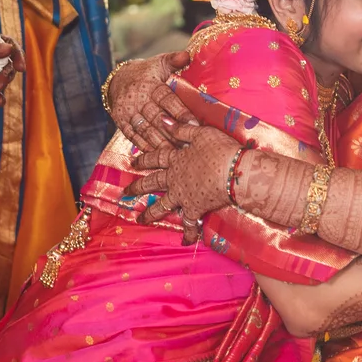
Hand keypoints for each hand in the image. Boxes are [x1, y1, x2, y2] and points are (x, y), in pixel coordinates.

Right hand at [108, 52, 195, 150]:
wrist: (118, 79)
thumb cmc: (147, 72)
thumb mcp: (159, 62)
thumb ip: (174, 60)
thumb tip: (188, 55)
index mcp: (149, 84)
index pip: (166, 99)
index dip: (180, 111)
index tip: (194, 123)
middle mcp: (137, 98)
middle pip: (156, 118)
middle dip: (172, 132)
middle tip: (188, 144)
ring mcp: (127, 112)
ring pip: (145, 130)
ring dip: (160, 143)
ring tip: (176, 154)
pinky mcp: (121, 122)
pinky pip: (133, 137)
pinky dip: (145, 147)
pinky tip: (157, 156)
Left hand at [127, 125, 243, 240]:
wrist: (235, 171)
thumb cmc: (221, 149)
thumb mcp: (201, 133)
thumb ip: (181, 128)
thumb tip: (162, 120)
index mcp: (176, 158)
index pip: (156, 158)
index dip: (144, 159)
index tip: (133, 163)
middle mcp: (174, 178)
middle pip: (152, 183)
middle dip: (138, 188)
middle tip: (126, 193)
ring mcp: (183, 195)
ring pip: (162, 206)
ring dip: (151, 214)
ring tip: (140, 220)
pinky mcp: (195, 208)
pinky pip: (189, 223)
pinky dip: (187, 233)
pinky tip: (185, 241)